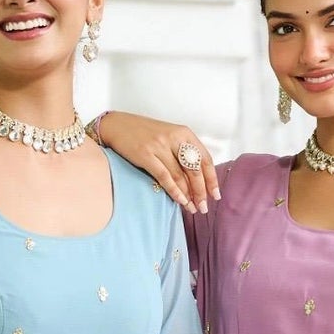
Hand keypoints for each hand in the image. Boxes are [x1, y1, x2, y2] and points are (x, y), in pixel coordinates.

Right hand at [96, 112, 218, 214]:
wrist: (117, 125)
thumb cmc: (144, 133)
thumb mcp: (169, 136)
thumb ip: (183, 152)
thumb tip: (198, 179)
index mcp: (184, 133)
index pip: (205, 159)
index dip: (212, 179)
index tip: (215, 195)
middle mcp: (174, 138)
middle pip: (194, 169)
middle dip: (201, 191)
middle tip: (204, 207)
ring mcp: (160, 146)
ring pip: (180, 176)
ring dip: (188, 195)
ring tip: (192, 208)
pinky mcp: (146, 155)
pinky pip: (165, 177)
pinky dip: (174, 191)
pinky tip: (180, 201)